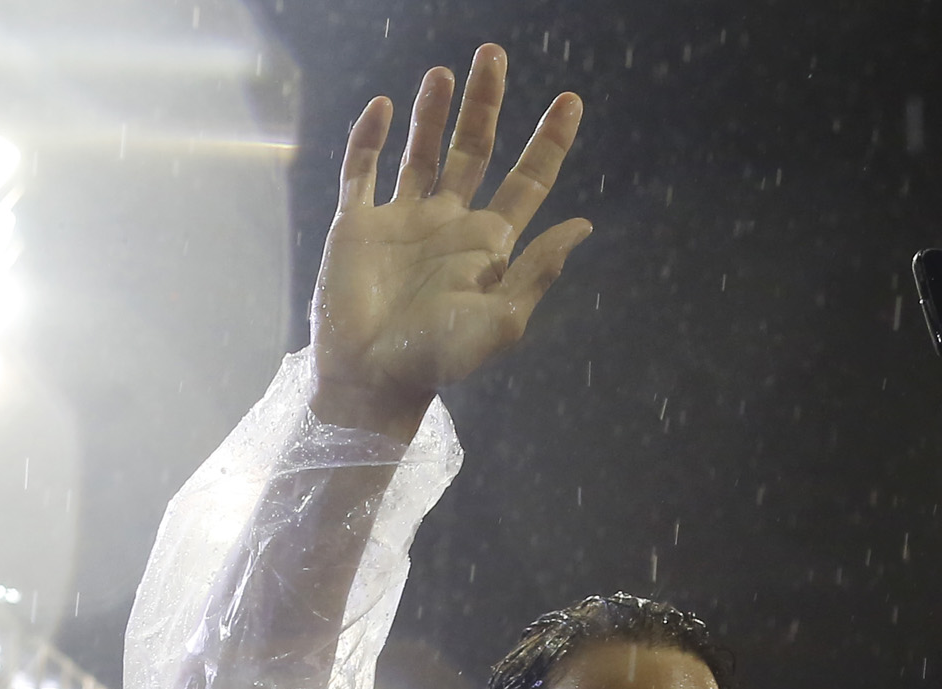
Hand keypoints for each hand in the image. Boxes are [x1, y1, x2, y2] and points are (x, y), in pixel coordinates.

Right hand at [311, 43, 591, 437]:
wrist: (372, 380)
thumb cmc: (439, 360)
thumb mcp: (502, 320)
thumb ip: (537, 270)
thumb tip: (583, 224)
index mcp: (488, 245)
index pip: (527, 181)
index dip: (549, 141)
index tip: (571, 100)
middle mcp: (448, 224)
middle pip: (473, 150)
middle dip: (486, 104)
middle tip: (494, 55)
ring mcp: (402, 221)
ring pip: (421, 151)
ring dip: (433, 112)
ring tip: (443, 72)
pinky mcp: (357, 226)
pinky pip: (362, 171)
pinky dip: (371, 138)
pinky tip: (386, 107)